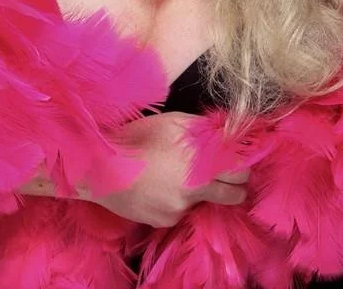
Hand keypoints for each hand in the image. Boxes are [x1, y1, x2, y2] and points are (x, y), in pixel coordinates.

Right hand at [89, 111, 247, 227]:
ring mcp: (180, 210)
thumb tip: (229, 129)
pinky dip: (177, 200)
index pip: (241, 172)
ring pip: (205, 203)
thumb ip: (204, 127)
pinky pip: (181, 211)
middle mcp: (195, 191)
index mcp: (200, 163)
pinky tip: (159, 186)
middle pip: (234, 195)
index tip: (236, 160)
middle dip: (234, 184)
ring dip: (201, 192)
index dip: (242, 165)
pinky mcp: (165, 222)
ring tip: (177, 175)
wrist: (100, 168)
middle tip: (222, 173)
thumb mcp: (172, 121)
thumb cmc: (137, 137)